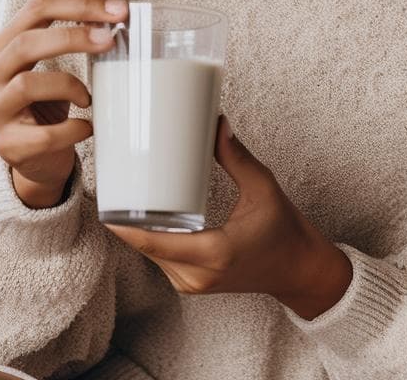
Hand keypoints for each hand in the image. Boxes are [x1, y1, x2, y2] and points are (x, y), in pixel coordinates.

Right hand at [0, 0, 127, 205]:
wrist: (39, 155)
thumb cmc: (53, 100)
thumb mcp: (58, 63)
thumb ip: (77, 36)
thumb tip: (121, 14)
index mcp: (4, 45)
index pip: (38, 7)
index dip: (81, 2)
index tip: (120, 10)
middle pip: (25, 42)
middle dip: (74, 37)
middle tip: (110, 40)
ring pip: (26, 85)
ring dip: (68, 86)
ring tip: (88, 96)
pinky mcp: (7, 146)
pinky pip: (43, 135)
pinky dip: (72, 128)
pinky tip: (86, 127)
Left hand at [103, 115, 353, 318]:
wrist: (300, 270)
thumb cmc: (285, 230)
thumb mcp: (262, 187)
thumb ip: (236, 156)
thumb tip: (216, 123)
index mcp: (214, 253)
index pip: (156, 244)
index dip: (126, 228)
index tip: (106, 208)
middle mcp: (199, 275)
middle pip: (148, 248)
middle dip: (127, 221)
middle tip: (115, 184)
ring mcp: (194, 284)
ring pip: (153, 256)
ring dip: (137, 232)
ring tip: (125, 197)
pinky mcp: (194, 282)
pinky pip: (163, 261)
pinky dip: (152, 241)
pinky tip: (144, 218)